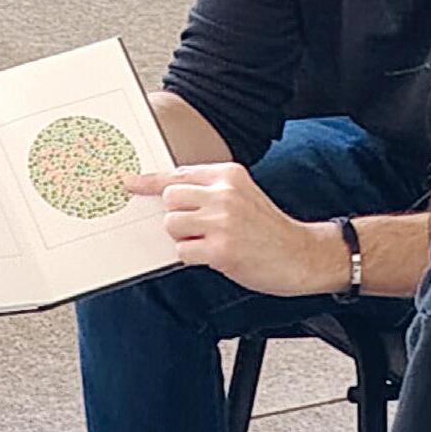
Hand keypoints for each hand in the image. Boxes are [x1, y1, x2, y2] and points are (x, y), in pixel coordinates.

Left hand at [124, 163, 347, 295]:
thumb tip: (166, 195)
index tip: (130, 183)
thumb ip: (209, 190)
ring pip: (171, 225)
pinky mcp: (220, 249)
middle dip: (177, 216)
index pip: (178, 173)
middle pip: (170, 198)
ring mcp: (222, 221)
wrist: (300, 254)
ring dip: (184, 238)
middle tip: (199, 227)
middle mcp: (224, 193)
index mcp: (229, 174)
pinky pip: (182, 251)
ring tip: (210, 241)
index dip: (150, 181)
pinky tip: (216, 256)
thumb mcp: (242, 194)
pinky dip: (193, 257)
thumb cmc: (267, 228)